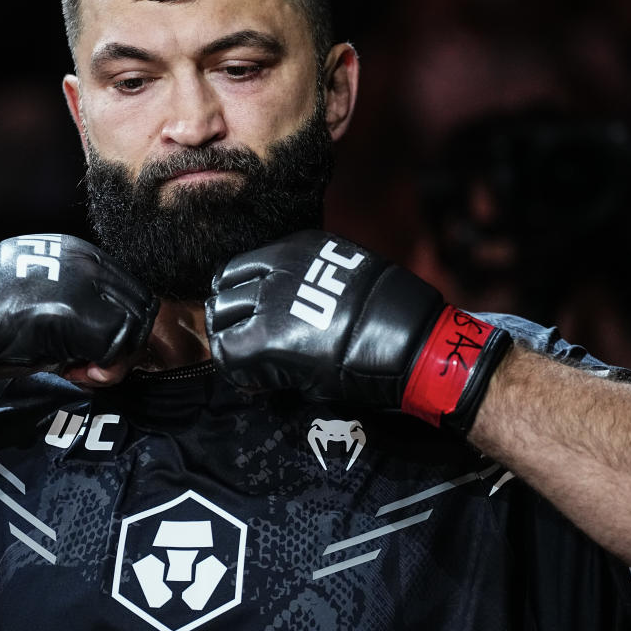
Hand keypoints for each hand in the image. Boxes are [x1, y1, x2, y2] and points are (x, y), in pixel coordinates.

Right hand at [0, 234, 157, 397]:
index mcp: (82, 254)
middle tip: (92, 365)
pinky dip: (106, 368)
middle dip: (125, 342)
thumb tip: (112, 333)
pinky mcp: (82, 315)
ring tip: (82, 369)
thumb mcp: (46, 294)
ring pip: (136, 326)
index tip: (90, 349)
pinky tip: (76, 373)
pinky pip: (118, 345)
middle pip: (141, 306)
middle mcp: (91, 264)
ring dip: (117, 356)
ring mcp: (88, 287)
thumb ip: (82, 301)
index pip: (130, 291)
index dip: (120, 324)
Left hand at [206, 229, 511, 435]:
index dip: (238, 294)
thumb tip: (291, 302)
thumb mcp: (345, 274)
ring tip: (250, 363)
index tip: (247, 316)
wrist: (411, 343)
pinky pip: (228, 354)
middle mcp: (275, 270)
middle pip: (223, 292)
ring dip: (229, 341)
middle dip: (229, 319)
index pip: (239, 267)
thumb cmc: (391, 314)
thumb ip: (310, 281)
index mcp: (295, 249)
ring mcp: (268, 303)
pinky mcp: (266, 340)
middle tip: (243, 343)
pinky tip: (258, 381)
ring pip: (219, 320)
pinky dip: (237, 370)